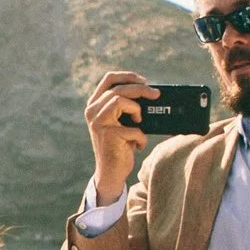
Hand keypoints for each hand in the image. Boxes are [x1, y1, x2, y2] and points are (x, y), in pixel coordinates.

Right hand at [83, 70, 153, 207]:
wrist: (111, 173)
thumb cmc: (120, 146)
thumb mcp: (122, 122)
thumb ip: (128, 107)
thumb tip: (152, 93)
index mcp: (94, 105)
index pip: (108, 79)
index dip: (127, 76)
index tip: (144, 80)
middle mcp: (92, 112)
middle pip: (119, 89)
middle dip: (142, 89)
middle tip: (157, 94)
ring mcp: (98, 123)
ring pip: (121, 100)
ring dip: (137, 110)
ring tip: (140, 122)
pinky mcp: (108, 134)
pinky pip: (133, 127)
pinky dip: (141, 137)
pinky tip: (138, 145)